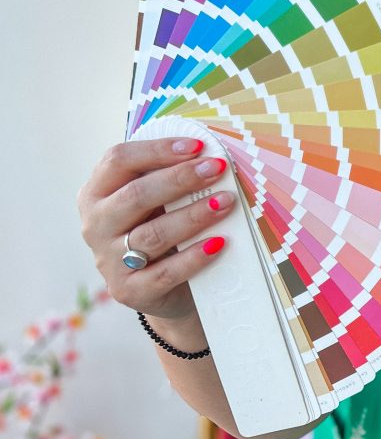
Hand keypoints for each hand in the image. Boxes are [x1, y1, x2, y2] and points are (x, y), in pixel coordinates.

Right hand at [77, 138, 233, 321]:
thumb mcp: (155, 205)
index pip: (118, 160)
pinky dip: (195, 257)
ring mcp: (109, 261)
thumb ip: (166, 181)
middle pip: (136, 195)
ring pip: (152, 233)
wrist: (164, 292)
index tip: (198, 147)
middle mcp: (95, 225)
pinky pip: (166, 272)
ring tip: (226, 203)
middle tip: (216, 169)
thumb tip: (205, 155)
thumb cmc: (162, 235)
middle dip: (180, 179)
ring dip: (193, 215)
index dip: (158, 150)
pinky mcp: (130, 290)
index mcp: (96, 194)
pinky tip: (219, 244)